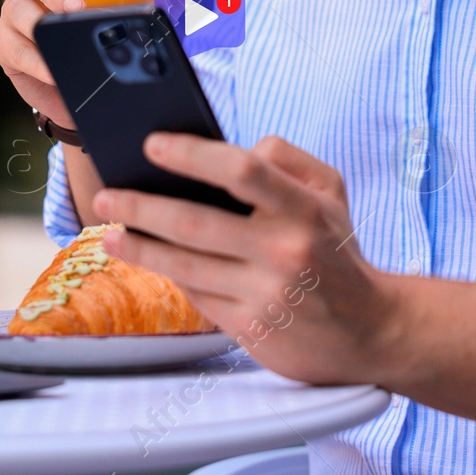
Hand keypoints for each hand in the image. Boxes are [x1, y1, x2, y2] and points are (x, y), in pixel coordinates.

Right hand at [0, 0, 195, 128]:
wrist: (102, 90)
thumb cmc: (122, 34)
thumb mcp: (153, 12)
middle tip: (76, 5)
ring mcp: (17, 15)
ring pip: (14, 6)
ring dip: (40, 19)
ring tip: (68, 32)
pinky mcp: (9, 49)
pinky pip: (11, 47)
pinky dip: (33, 58)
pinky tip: (52, 68)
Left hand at [93, 132, 400, 386]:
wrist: (369, 330)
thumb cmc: (336, 250)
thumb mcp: (330, 191)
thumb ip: (286, 159)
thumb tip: (231, 150)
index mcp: (304, 209)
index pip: (243, 170)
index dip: (192, 154)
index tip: (152, 144)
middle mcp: (284, 250)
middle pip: (196, 222)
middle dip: (142, 206)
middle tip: (106, 194)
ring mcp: (265, 292)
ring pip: (186, 264)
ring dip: (139, 246)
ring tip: (109, 231)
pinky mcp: (250, 327)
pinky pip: (196, 293)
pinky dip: (168, 273)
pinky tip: (145, 257)